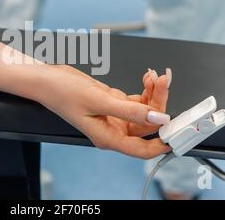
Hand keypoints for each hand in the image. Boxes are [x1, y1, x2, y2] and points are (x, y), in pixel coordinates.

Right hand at [38, 65, 172, 158]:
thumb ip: (131, 111)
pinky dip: (145, 89)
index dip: (162, 143)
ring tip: (154, 76)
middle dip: (159, 103)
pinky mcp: (114, 102)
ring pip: (144, 110)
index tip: (178, 131)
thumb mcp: (99, 100)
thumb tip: (158, 118)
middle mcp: (113, 129)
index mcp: (107, 137)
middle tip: (163, 81)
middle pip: (147, 124)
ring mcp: (114, 116)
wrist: (47, 78)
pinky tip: (147, 78)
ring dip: (153, 93)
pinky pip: (137, 100)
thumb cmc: (63, 93)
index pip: (141, 149)